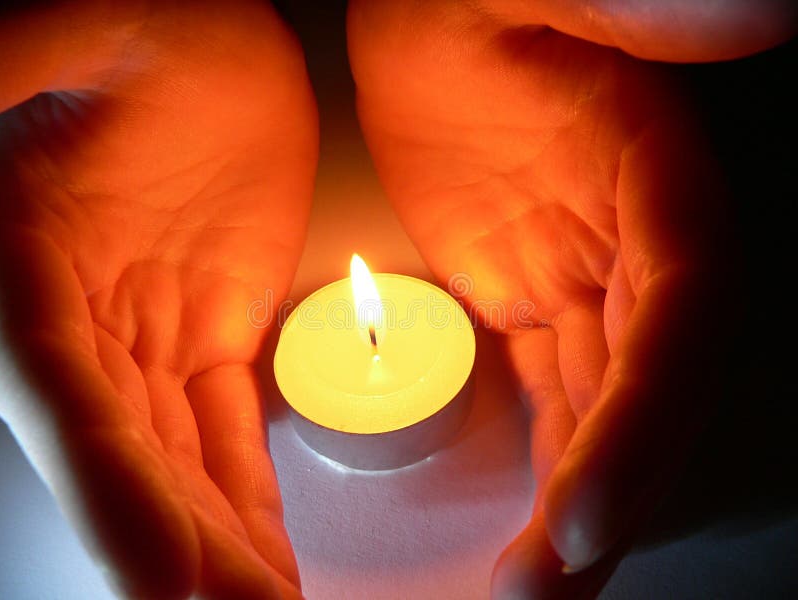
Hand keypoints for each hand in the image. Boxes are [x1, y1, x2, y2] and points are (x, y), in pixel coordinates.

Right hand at [0, 2, 315, 597]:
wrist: (206, 33)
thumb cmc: (142, 16)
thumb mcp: (65, 30)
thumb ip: (12, 72)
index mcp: (28, 269)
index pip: (68, 406)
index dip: (114, 497)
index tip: (169, 583)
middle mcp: (80, 323)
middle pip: (129, 462)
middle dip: (183, 553)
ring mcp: (148, 332)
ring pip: (182, 461)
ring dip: (223, 543)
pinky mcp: (208, 327)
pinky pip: (227, 426)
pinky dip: (248, 494)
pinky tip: (267, 551)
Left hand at [348, 1, 793, 596]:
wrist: (424, 15)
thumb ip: (625, 3)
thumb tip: (758, 16)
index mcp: (649, 169)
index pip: (680, 316)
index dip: (648, 420)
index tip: (586, 519)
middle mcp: (631, 237)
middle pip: (646, 387)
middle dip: (608, 496)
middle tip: (541, 593)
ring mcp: (580, 270)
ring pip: (598, 404)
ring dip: (574, 499)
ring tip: (527, 588)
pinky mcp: (527, 287)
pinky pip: (548, 385)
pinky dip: (543, 456)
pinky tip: (525, 518)